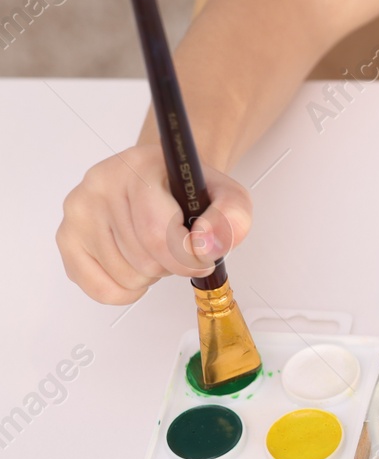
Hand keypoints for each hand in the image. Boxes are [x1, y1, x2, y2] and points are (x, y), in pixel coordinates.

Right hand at [57, 144, 252, 303]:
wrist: (164, 179)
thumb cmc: (190, 192)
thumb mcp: (229, 197)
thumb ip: (232, 219)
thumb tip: (205, 246)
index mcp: (139, 167)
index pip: (157, 234)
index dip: (187, 259)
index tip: (201, 258)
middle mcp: (100, 183)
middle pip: (144, 260)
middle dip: (172, 266)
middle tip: (176, 246)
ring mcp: (79, 210)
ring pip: (125, 277)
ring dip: (151, 275)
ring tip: (155, 248)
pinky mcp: (68, 237)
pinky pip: (100, 288)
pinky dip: (126, 291)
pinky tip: (136, 266)